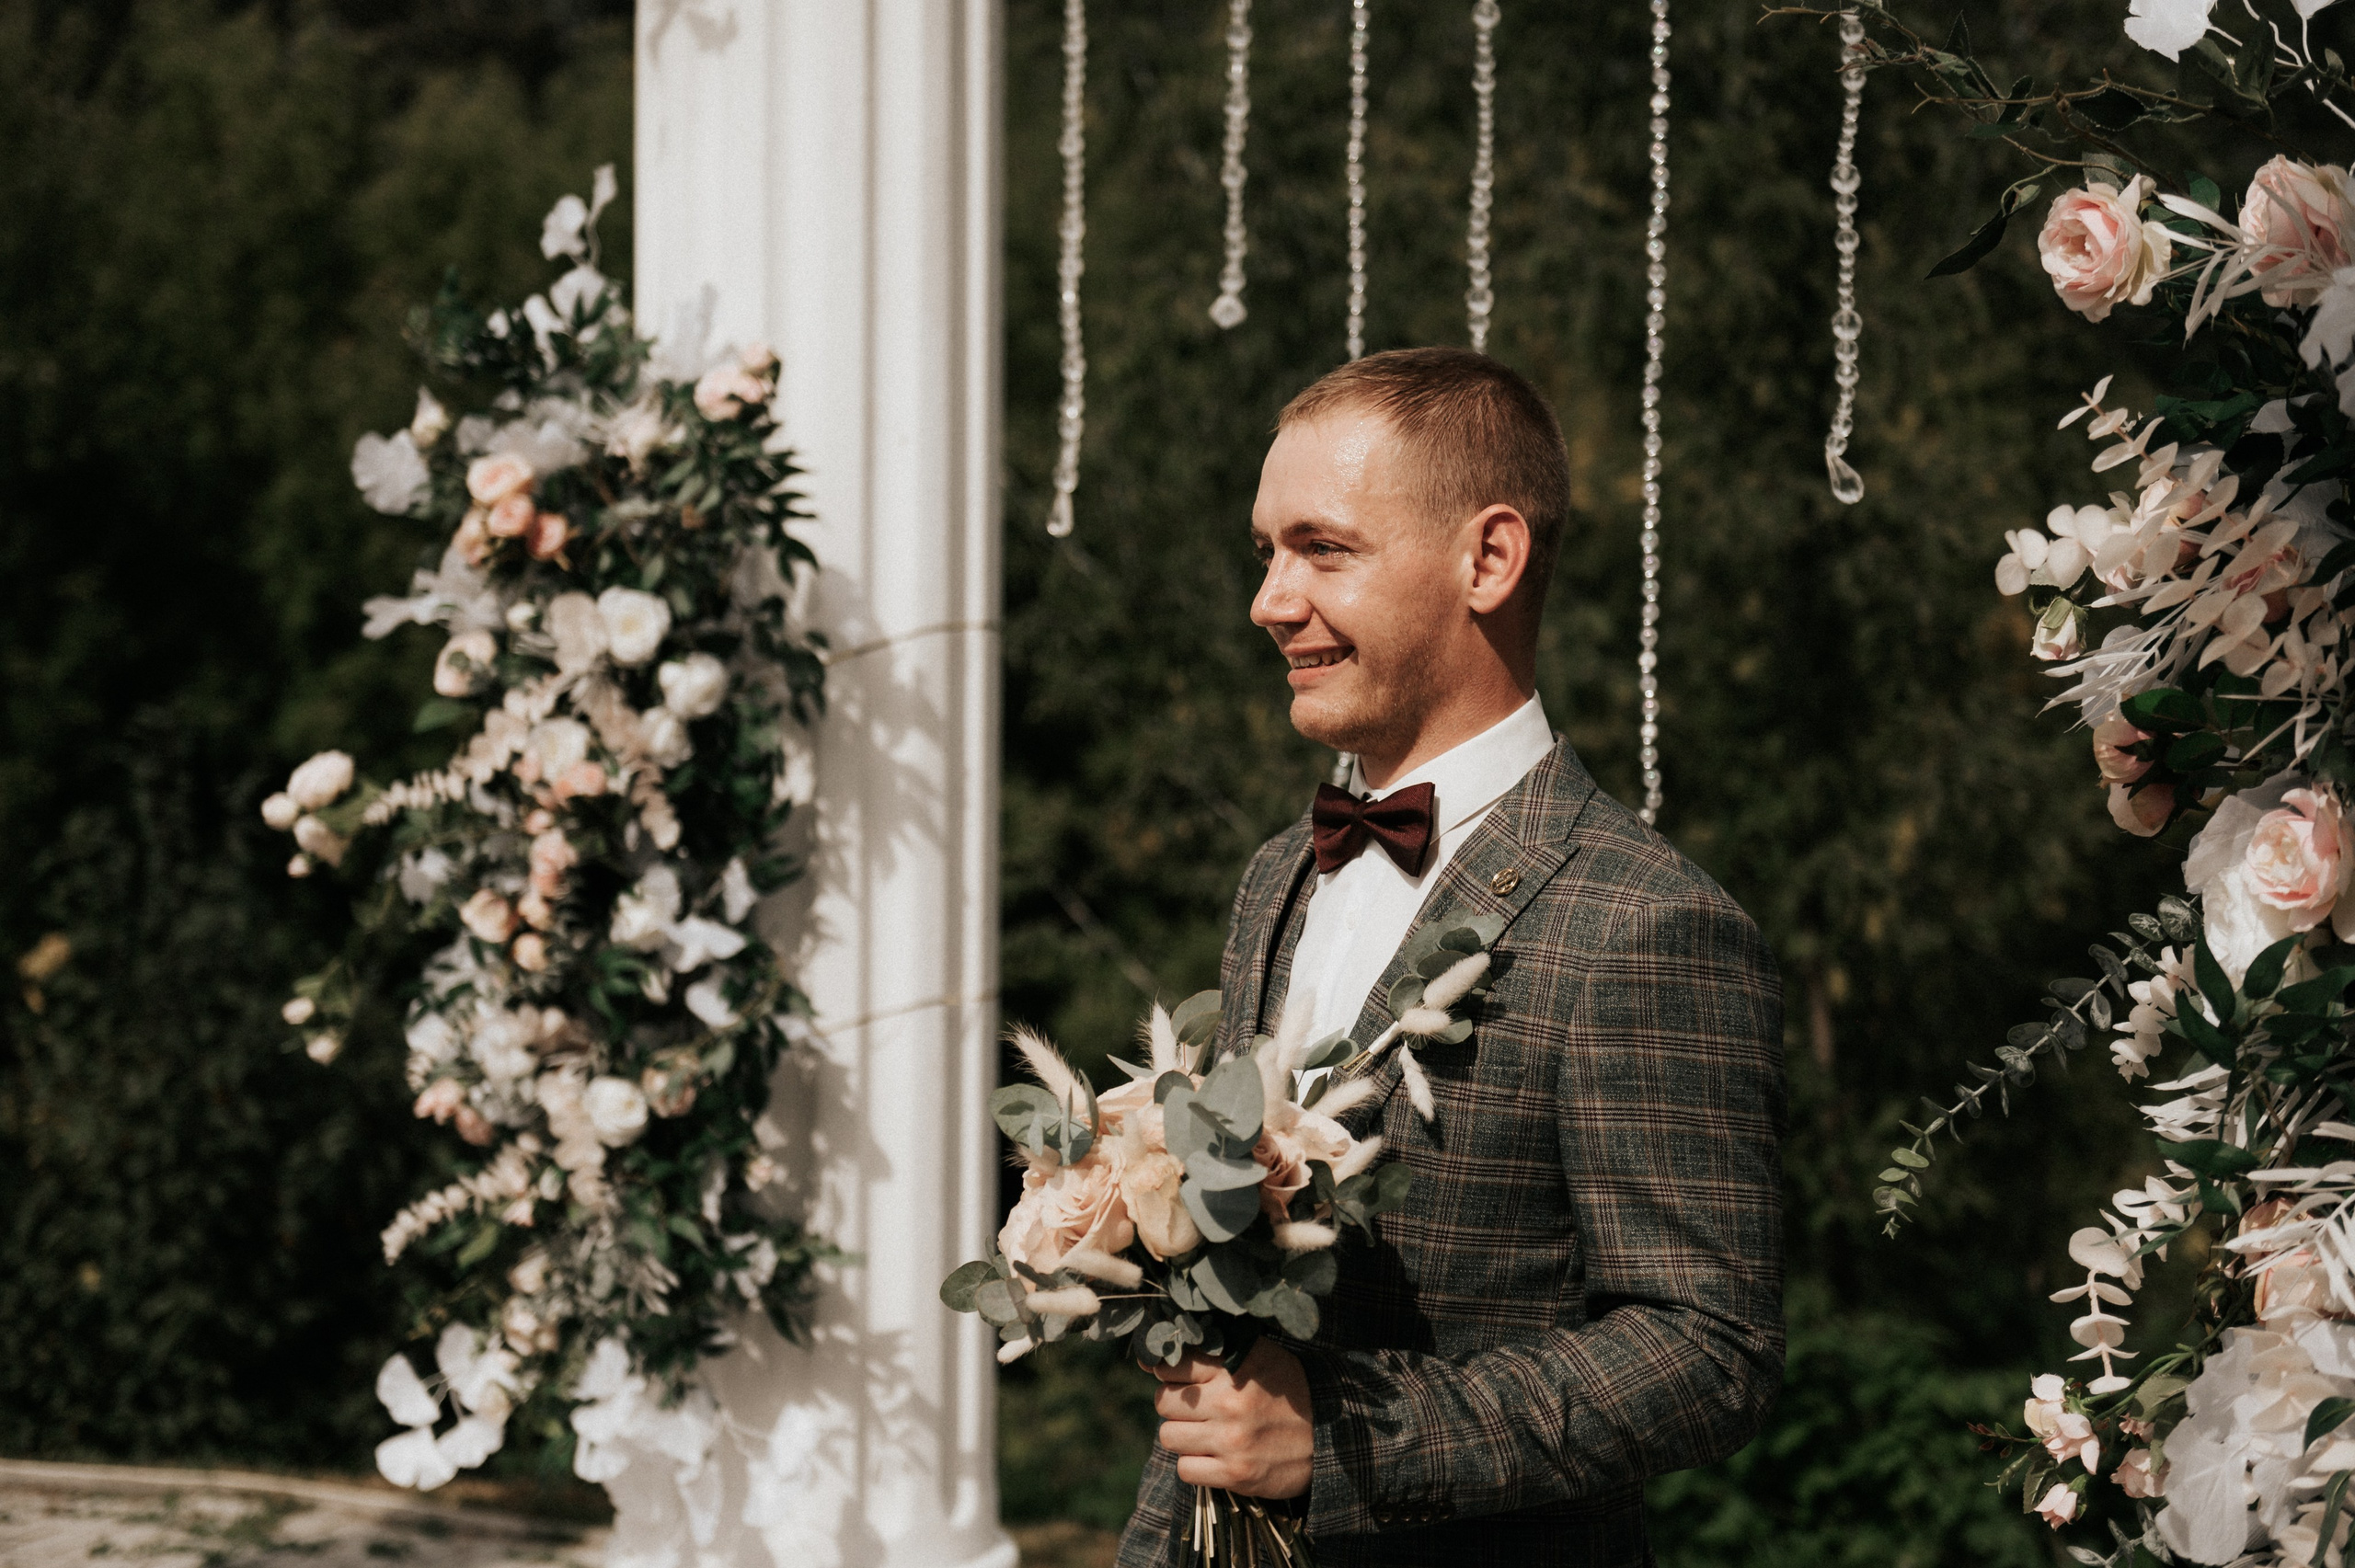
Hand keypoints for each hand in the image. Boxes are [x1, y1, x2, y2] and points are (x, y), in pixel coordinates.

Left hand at [1148, 1338, 1313, 1499]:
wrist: (1330, 1435)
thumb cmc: (1287, 1391)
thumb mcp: (1259, 1357)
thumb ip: (1214, 1353)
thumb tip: (1152, 1359)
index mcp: (1233, 1366)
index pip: (1171, 1364)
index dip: (1169, 1373)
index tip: (1178, 1380)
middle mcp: (1229, 1401)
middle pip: (1163, 1401)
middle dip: (1175, 1406)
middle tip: (1196, 1410)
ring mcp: (1231, 1439)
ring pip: (1168, 1436)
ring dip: (1182, 1437)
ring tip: (1205, 1434)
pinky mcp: (1236, 1473)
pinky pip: (1185, 1470)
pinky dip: (1194, 1465)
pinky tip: (1213, 1457)